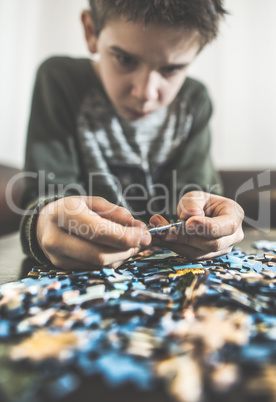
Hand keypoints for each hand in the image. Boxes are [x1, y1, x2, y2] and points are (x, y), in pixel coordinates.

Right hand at [36, 196, 150, 269]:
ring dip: (122, 256)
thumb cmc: (71, 209)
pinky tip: (116, 250)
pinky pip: (95, 269)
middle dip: (127, 250)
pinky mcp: (63, 268)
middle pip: (100, 254)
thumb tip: (137, 227)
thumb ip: (115, 212)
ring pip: (99, 265)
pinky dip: (112, 261)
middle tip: (142, 240)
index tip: (144, 235)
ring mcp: (58, 257)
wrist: (43, 224)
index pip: (98, 231)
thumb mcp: (91, 202)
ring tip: (130, 243)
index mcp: (64, 214)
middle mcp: (57, 239)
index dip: (124, 236)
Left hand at [149, 191, 243, 259]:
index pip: (226, 226)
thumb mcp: (196, 196)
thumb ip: (193, 204)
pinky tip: (159, 239)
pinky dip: (173, 247)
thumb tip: (192, 215)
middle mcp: (233, 236)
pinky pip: (190, 255)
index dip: (207, 227)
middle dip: (187, 238)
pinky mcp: (207, 256)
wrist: (200, 212)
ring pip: (199, 253)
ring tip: (158, 233)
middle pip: (212, 244)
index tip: (188, 223)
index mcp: (235, 216)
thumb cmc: (202, 203)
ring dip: (176, 244)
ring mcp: (222, 249)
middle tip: (167, 231)